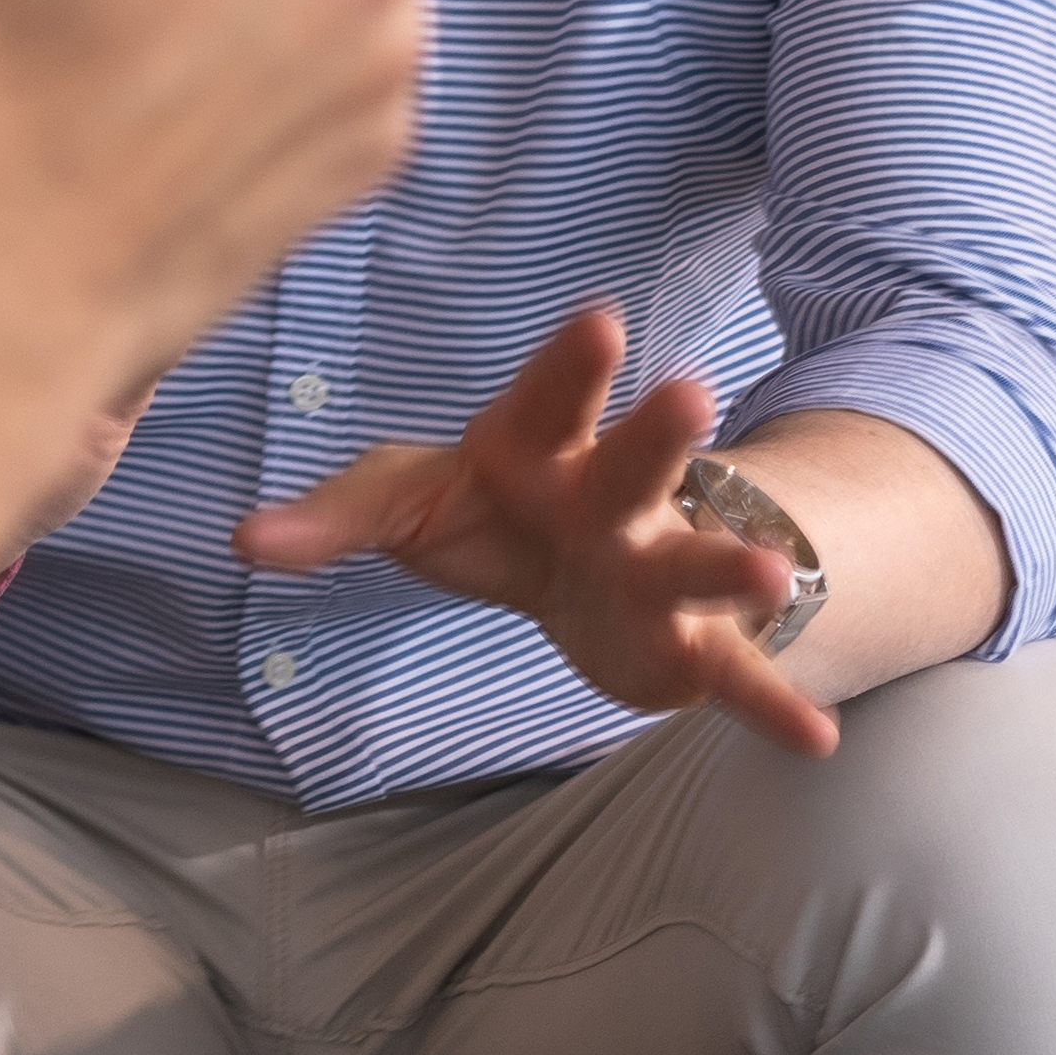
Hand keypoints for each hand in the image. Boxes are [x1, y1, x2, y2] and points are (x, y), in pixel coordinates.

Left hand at [235, 303, 836, 754]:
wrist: (566, 567)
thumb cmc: (480, 510)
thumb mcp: (399, 500)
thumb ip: (329, 518)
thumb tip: (241, 540)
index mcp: (537, 448)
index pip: (550, 396)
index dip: (571, 361)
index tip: (598, 317)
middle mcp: (608, 500)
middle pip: (633, 464)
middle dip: (660, 432)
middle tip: (692, 389)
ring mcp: (653, 570)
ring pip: (696, 563)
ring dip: (731, 568)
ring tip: (772, 577)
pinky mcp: (682, 646)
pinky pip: (731, 678)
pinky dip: (770, 705)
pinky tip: (814, 737)